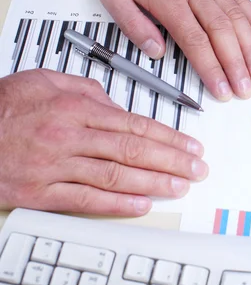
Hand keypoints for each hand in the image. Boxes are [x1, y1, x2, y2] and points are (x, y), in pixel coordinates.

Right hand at [0, 70, 207, 215]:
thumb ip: (86, 88)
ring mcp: (56, 166)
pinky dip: (117, 203)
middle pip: (133, 151)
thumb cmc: (4, 106)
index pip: (136, 125)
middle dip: (172, 161)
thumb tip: (117, 103)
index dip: (169, 137)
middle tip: (196, 169)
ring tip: (180, 186)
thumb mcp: (45, 80)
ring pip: (116, 175)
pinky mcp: (41, 191)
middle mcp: (70, 137)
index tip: (190, 146)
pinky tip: (141, 204)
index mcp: (76, 109)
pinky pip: (85, 200)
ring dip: (154, 183)